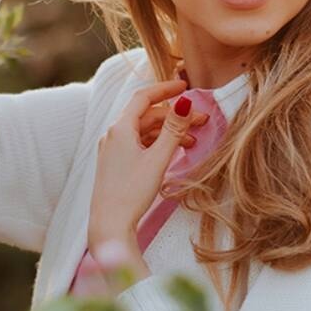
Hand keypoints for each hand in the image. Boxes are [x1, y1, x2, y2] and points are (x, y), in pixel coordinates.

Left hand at [86, 78, 200, 244]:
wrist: (110, 223)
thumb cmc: (131, 192)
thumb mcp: (158, 159)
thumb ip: (173, 130)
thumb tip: (184, 102)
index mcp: (119, 128)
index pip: (143, 97)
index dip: (165, 89)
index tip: (186, 86)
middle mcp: (113, 135)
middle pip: (147, 116)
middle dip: (174, 116)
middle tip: (201, 122)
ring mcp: (112, 149)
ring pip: (144, 131)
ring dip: (168, 132)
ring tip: (192, 140)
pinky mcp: (115, 163)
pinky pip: (139, 144)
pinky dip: (157, 143)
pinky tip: (173, 151)